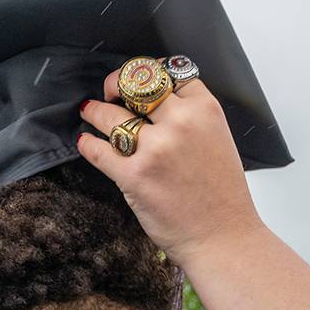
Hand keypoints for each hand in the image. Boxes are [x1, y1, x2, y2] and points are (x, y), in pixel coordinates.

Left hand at [77, 74, 262, 263]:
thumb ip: (194, 119)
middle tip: (109, 91)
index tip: (139, 80)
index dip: (150, 72)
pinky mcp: (134, 176)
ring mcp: (155, 149)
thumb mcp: (219, 141)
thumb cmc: (224, 198)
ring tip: (89, 112)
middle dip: (116, 83)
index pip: (169, 72)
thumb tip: (160, 106)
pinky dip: (88, 144)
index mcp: (204, 110)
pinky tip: (86, 142)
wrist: (223, 238)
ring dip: (95, 111)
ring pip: (111, 114)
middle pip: (135, 84)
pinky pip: (99, 150)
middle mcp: (180, 123)